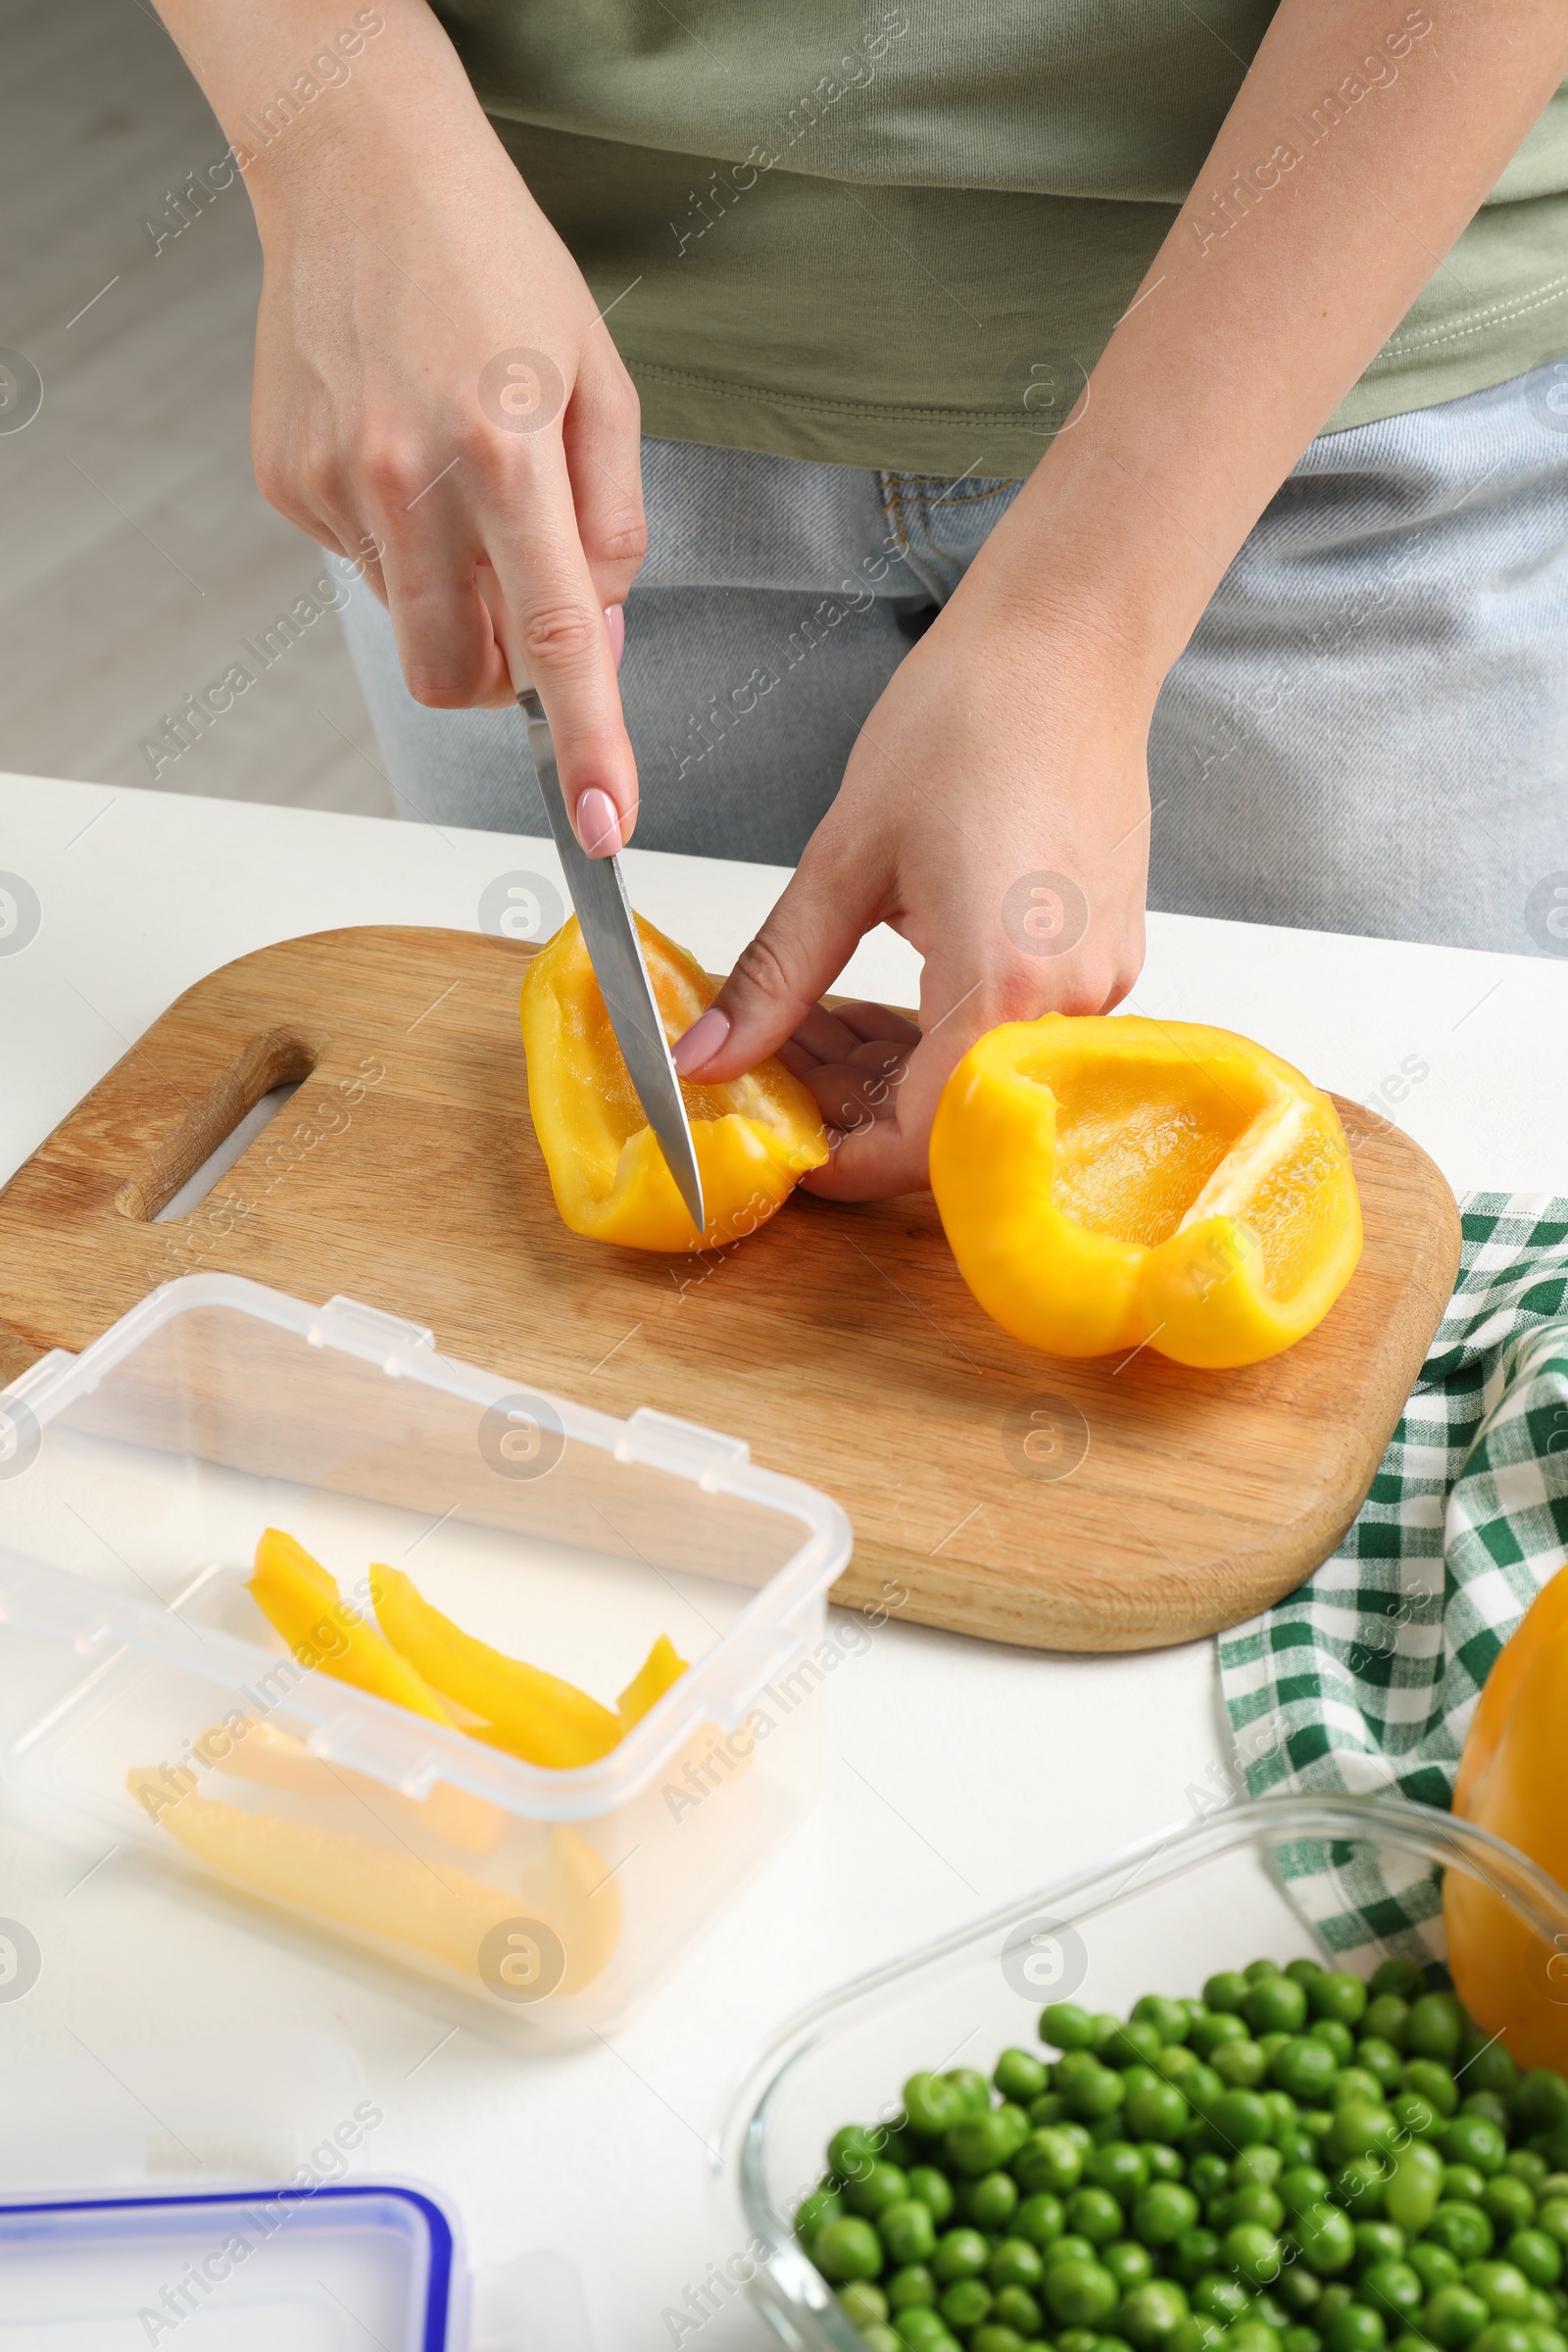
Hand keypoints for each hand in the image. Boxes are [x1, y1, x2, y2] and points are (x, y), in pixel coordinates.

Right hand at [243, 10, 642, 851]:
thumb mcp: (602, 384)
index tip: (604, 822)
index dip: (588, 745)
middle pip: (460, 677)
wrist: (361, 169)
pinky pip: (363, 570)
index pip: (556, 641)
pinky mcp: (288, 483)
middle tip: (529, 601)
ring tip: (462, 484)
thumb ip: (613, 528)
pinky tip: (407, 451)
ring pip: (412, 629)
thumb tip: (601, 643)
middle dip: (506, 680)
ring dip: (455, 599)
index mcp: (505, 453)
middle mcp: (410, 479)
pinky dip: (401, 543)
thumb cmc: (496, 263)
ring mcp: (337, 486)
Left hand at [671, 558, 1153, 1198]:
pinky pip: (1009, 1037)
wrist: (1071, 643)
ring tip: (804, 1024)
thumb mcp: (844, 858)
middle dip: (851, 1111)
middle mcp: (1069, 1002)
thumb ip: (775, 976)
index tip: (782, 1152)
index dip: (842, 1163)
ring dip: (887, 1072)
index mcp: (1002, 982)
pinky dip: (935, 1036)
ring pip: (976, 1082)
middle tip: (770, 1069)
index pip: (919, 1141)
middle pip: (949, 1122)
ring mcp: (1097, 984)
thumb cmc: (973, 717)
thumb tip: (708, 1057)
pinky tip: (870, 1000)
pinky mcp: (1101, 959)